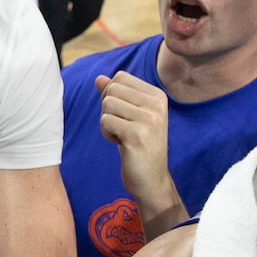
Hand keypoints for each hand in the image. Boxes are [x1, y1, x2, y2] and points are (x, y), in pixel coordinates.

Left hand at [97, 71, 182, 224]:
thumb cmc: (139, 146)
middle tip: (122, 128)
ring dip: (106, 123)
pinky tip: (121, 144)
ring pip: (106, 104)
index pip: (120, 77)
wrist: (151, 179)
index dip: (112, 96)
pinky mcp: (136, 134)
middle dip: (108, 110)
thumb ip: (116, 95)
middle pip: (111, 90)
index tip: (125, 116)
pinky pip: (105, 121)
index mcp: (157, 96)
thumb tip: (99, 78)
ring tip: (122, 136)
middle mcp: (157, 104)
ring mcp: (149, 119)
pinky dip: (106, 134)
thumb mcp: (130, 116)